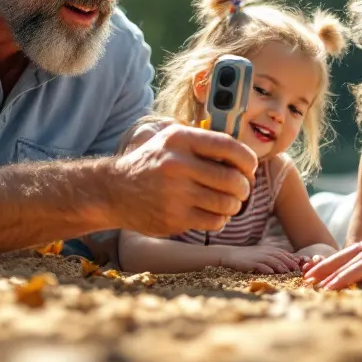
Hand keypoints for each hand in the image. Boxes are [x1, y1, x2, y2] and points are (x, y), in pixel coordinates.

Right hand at [107, 124, 257, 236]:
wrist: (113, 191)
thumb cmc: (151, 164)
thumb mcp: (171, 140)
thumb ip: (203, 143)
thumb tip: (244, 156)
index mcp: (180, 140)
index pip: (231, 147)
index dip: (248, 160)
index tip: (249, 168)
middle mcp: (178, 165)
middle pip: (234, 180)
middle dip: (244, 187)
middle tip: (241, 189)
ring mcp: (175, 194)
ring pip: (228, 204)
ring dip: (234, 205)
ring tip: (228, 202)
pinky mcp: (174, 218)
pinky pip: (215, 222)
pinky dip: (221, 219)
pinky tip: (213, 213)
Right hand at [218, 245, 302, 273]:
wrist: (232, 255)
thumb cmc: (249, 257)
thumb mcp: (262, 255)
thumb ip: (274, 258)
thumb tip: (286, 266)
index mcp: (269, 250)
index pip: (284, 253)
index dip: (293, 258)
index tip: (301, 264)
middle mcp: (266, 252)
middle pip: (280, 256)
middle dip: (290, 262)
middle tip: (297, 269)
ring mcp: (259, 257)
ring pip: (272, 260)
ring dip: (280, 266)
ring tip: (287, 271)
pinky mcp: (251, 262)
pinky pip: (260, 265)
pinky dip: (267, 268)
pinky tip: (272, 273)